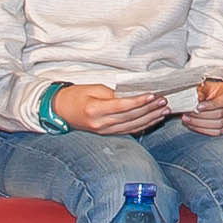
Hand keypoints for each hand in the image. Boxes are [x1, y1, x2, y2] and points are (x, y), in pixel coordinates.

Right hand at [50, 83, 169, 134]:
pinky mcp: (107, 133)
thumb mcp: (92, 89)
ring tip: (164, 110)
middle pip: (131, 117)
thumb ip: (112, 93)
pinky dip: (143, 125)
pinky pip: (129, 130)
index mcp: (95, 110)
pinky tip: (153, 119)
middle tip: (164, 101)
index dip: (139, 101)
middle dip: (149, 109)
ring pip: (133, 125)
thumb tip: (132, 95)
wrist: (59, 111)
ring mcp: (104, 131)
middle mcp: (101, 124)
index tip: (153, 94)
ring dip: (150, 118)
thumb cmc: (74, 96)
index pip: (122, 106)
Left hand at [181, 77, 222, 135]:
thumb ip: (201, 91)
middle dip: (201, 116)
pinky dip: (203, 130)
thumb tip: (197, 99)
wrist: (220, 97)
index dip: (210, 105)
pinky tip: (193, 126)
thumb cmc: (212, 91)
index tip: (197, 107)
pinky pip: (217, 132)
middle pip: (220, 114)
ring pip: (218, 125)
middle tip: (187, 115)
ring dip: (200, 124)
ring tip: (187, 121)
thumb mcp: (206, 86)